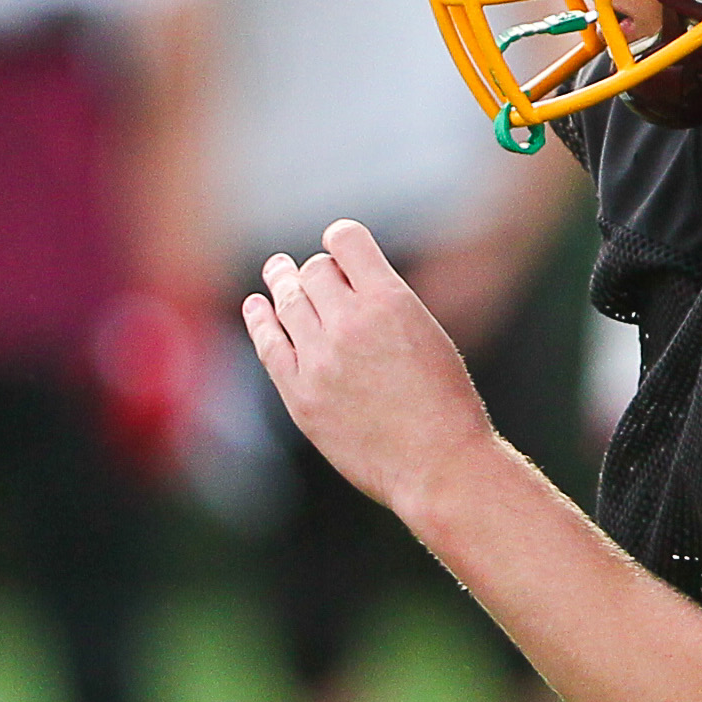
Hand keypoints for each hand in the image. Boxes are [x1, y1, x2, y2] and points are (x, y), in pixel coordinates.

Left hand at [243, 220, 500, 518]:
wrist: (437, 463)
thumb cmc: (445, 403)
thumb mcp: (428, 334)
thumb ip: (385, 307)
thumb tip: (347, 287)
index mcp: (391, 300)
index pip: (347, 241)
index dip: (340, 238)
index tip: (336, 243)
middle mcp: (350, 323)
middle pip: (313, 272)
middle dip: (315, 268)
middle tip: (310, 269)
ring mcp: (319, 360)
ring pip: (288, 303)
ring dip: (282, 282)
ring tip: (278, 272)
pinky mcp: (300, 394)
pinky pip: (269, 344)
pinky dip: (260, 319)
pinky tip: (256, 306)